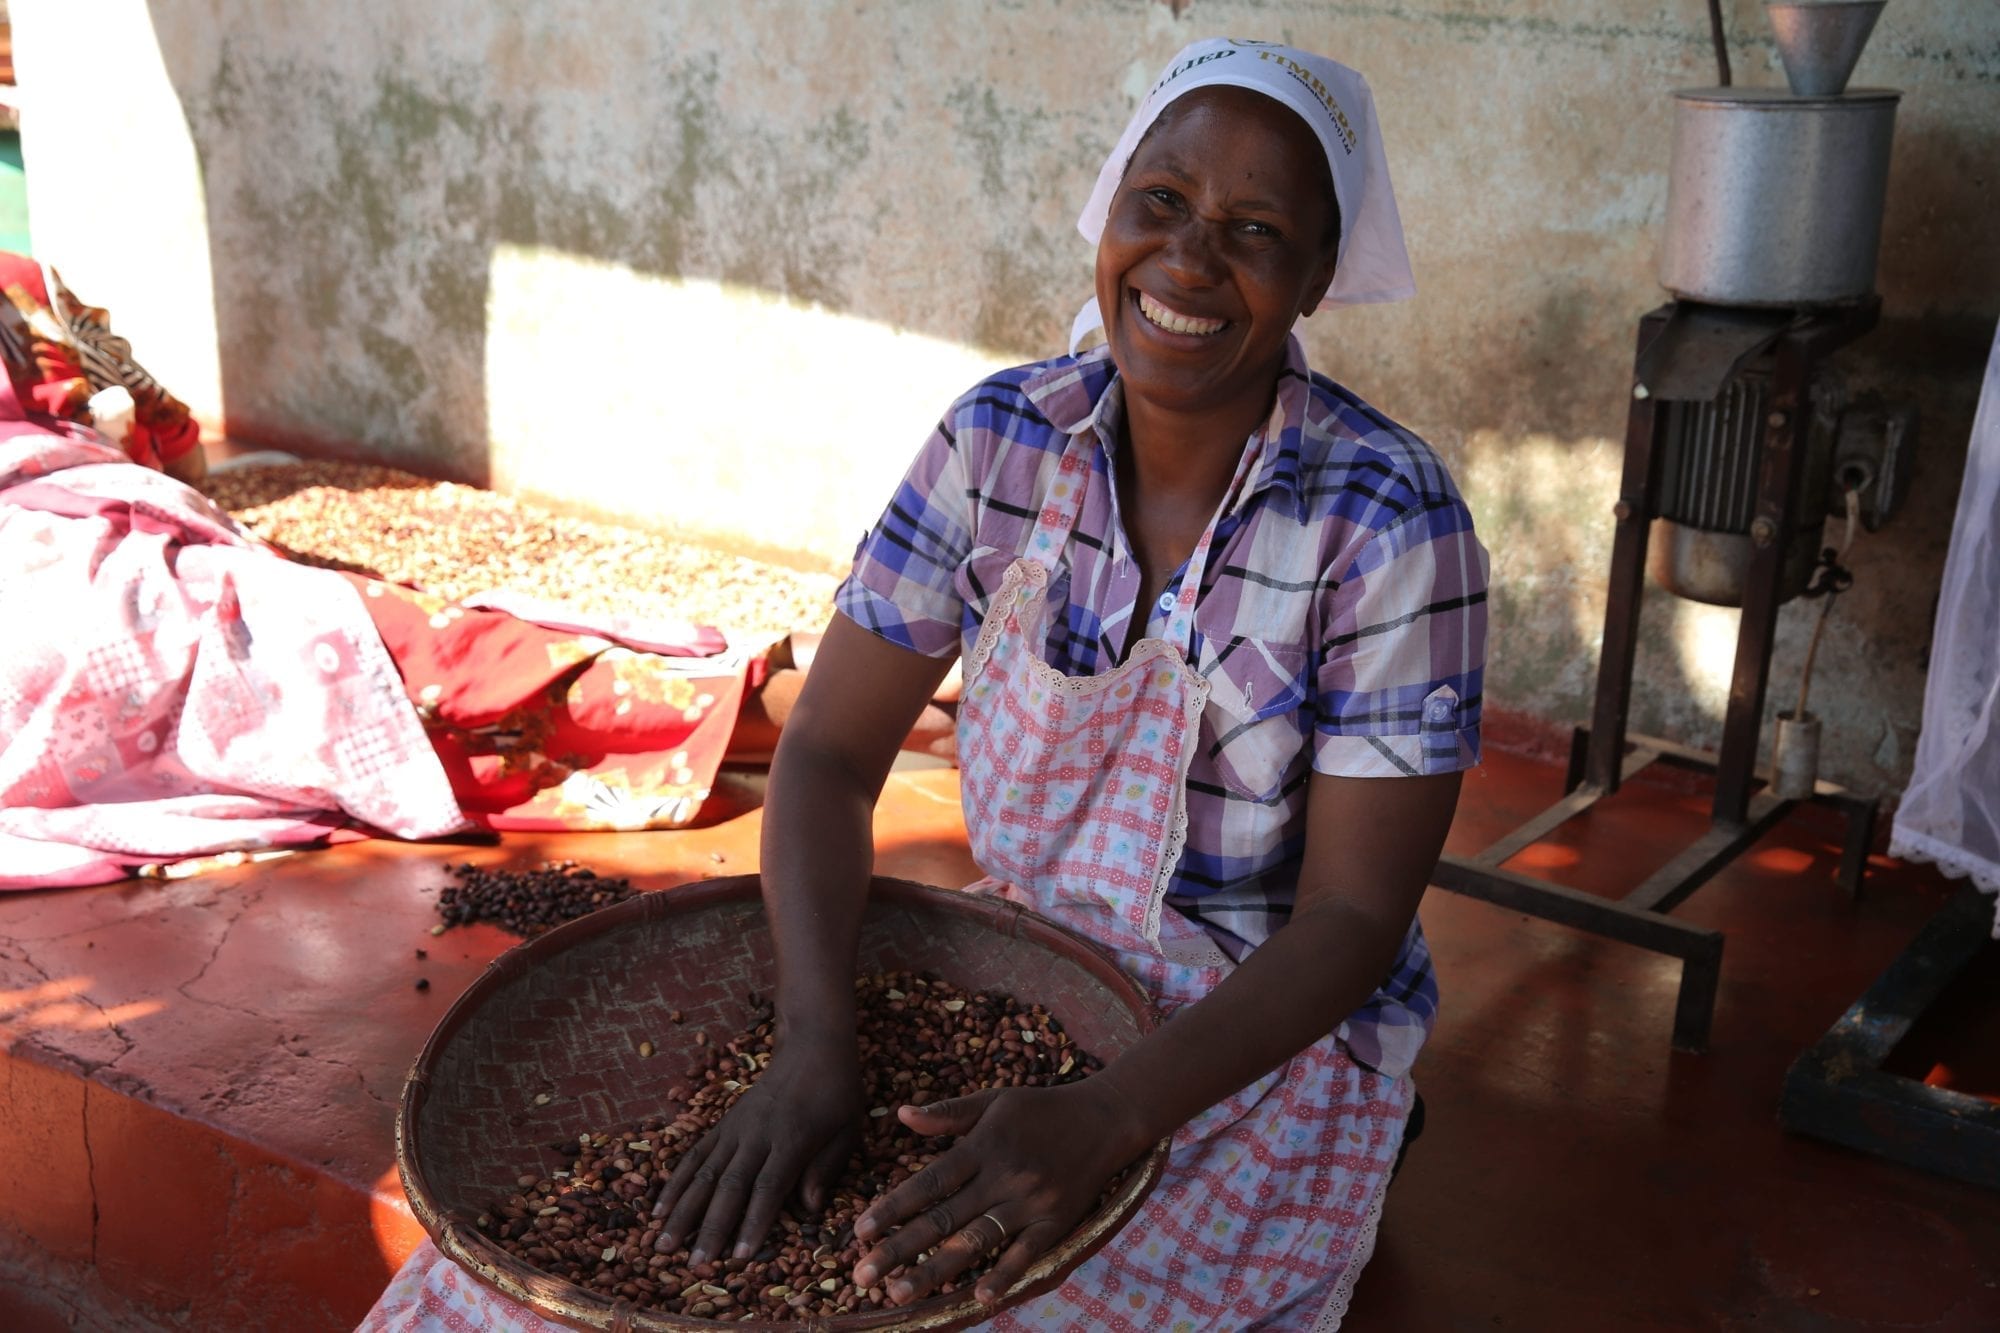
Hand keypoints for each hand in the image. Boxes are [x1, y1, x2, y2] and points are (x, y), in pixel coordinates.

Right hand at [651, 1037, 862, 1264]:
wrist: (812, 1046)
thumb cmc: (838, 1093)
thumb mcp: (848, 1130)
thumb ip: (827, 1168)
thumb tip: (810, 1210)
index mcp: (793, 1139)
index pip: (768, 1187)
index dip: (752, 1223)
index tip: (737, 1257)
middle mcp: (758, 1135)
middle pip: (729, 1186)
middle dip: (710, 1227)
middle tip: (693, 1264)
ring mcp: (736, 1128)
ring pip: (703, 1173)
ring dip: (681, 1210)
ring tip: (662, 1244)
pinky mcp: (723, 1124)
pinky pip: (694, 1155)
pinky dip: (675, 1182)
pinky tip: (657, 1208)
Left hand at [851, 1080, 1148, 1307]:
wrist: (1106, 1118)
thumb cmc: (1042, 1109)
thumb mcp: (993, 1101)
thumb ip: (947, 1112)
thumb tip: (900, 1114)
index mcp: (982, 1146)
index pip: (928, 1182)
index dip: (892, 1207)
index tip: (859, 1231)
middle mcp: (1002, 1176)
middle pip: (942, 1218)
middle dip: (899, 1248)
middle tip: (861, 1275)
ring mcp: (1029, 1202)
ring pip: (975, 1241)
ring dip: (935, 1269)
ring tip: (899, 1292)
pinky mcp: (1056, 1221)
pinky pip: (1025, 1254)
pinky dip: (1003, 1276)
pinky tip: (978, 1298)